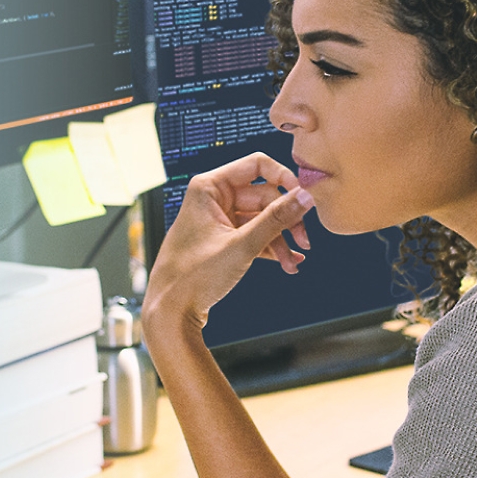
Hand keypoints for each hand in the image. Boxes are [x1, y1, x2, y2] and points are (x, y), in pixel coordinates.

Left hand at [144, 153, 314, 330]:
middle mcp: (213, 199)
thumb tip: (305, 196)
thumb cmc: (192, 277)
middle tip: (304, 240)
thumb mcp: (242, 245)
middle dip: (285, 220)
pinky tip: (288, 262)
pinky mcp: (222, 240)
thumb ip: (277, 218)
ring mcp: (218, 220)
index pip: (256, 165)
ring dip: (280, 239)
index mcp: (209, 188)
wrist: (170, 312)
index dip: (284, 177)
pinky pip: (254, 235)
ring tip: (293, 261)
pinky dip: (270, 248)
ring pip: (261, 219)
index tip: (303, 196)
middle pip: (264, 196)